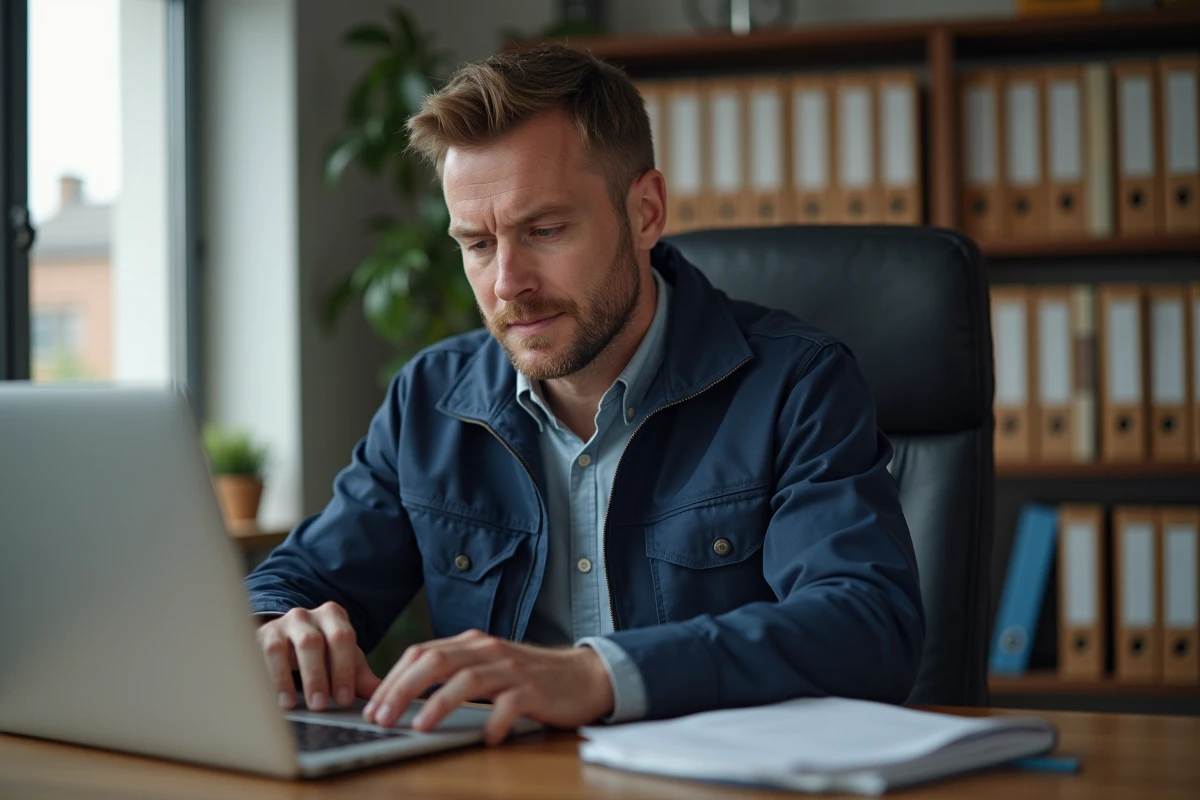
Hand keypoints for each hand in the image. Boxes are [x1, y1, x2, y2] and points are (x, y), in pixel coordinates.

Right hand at [255, 602, 381, 710]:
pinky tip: (268, 697)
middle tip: (320, 706)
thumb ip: (361, 678)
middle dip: (316, 675)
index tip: (343, 699)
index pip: (342, 638)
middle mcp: (306, 616)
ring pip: (280, 647)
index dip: (343, 669)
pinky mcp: (257, 637)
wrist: (288, 638)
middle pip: (312, 642)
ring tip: (290, 704)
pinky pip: (256, 656)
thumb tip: (386, 699)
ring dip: (285, 677)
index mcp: (334, 616)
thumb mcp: (343, 660)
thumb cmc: (323, 654)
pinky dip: (263, 677)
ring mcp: (279, 625)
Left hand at [362, 629, 614, 744]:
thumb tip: (404, 696)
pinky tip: (485, 738)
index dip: (392, 679)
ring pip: (467, 680)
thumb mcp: (487, 667)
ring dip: (438, 704)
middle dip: (402, 689)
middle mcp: (488, 650)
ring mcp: (512, 669)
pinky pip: (509, 705)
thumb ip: (454, 673)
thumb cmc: (527, 676)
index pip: (422, 653)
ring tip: (419, 728)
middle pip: (436, 661)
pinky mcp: (534, 690)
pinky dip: (494, 722)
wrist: (582, 676)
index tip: (372, 706)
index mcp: (471, 643)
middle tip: (382, 717)